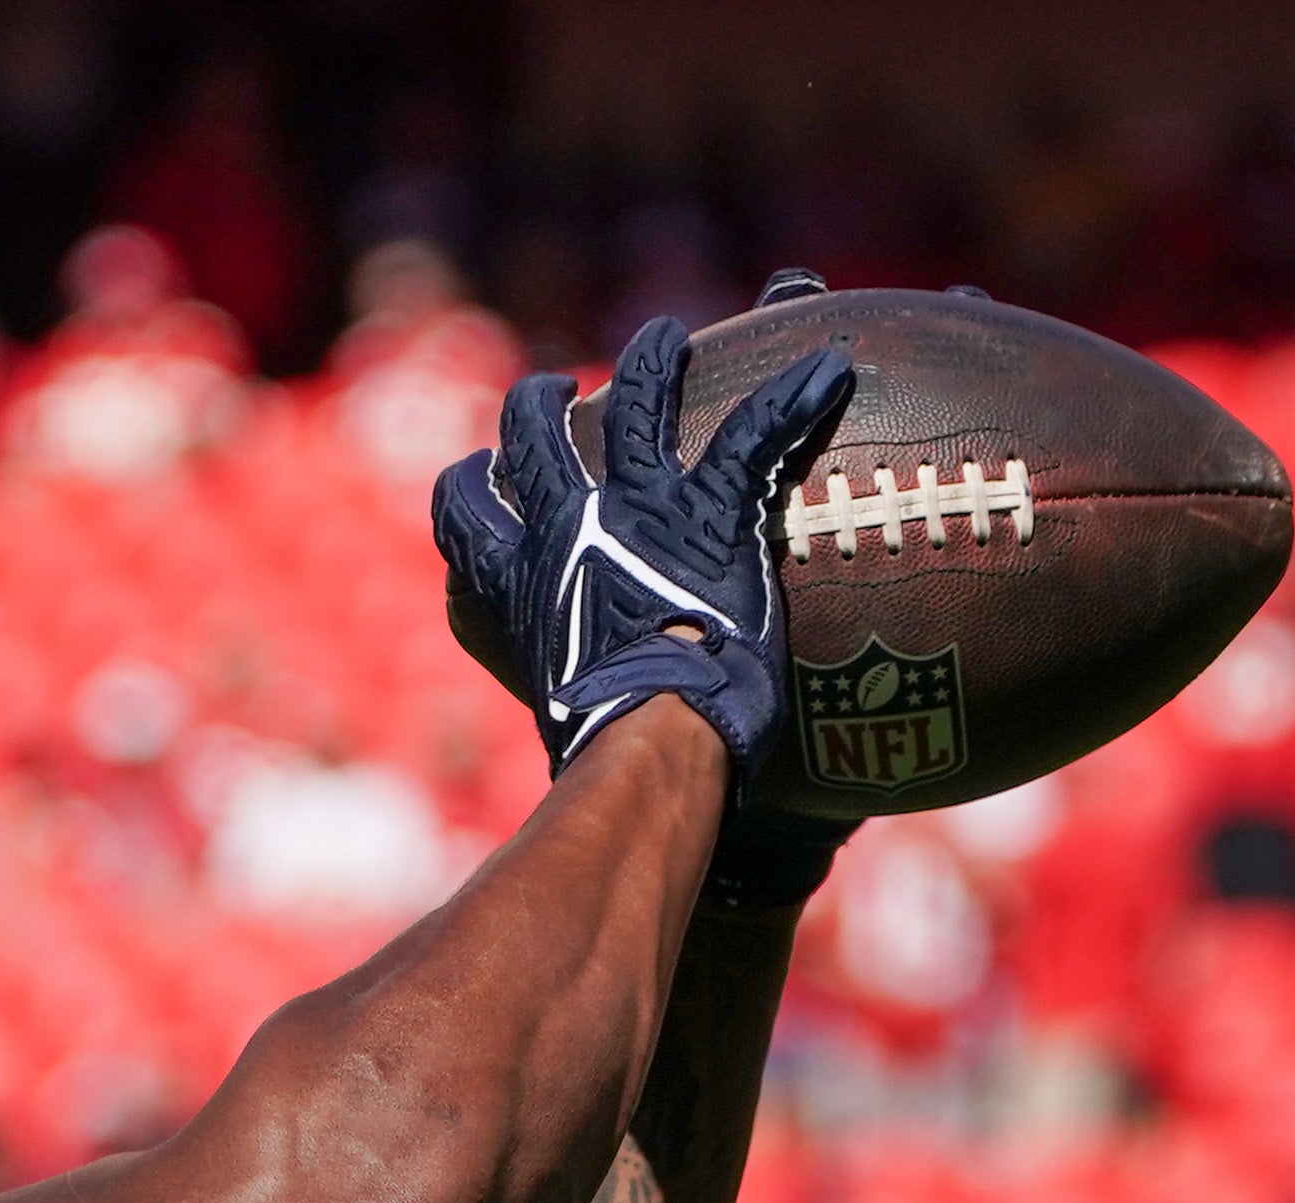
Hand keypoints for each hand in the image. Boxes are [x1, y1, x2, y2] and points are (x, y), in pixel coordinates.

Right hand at [433, 306, 849, 769]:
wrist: (645, 738)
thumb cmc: (602, 750)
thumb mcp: (557, 723)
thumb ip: (563, 710)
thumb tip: (585, 773)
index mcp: (520, 580)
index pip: (466, 518)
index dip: (471, 490)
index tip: (479, 475)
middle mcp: (566, 526)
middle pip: (532, 436)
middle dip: (537, 404)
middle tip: (551, 390)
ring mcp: (637, 508)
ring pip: (632, 404)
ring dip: (651, 362)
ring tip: (664, 337)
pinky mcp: (709, 510)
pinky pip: (755, 435)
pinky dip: (794, 401)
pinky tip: (828, 371)